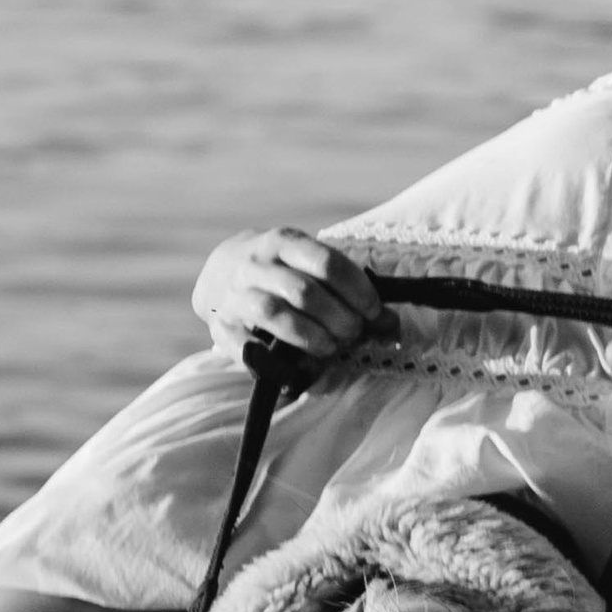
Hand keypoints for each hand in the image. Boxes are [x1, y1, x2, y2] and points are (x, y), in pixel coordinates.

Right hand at [192, 227, 387, 374]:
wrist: (220, 272)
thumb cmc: (282, 272)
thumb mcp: (311, 268)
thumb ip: (350, 292)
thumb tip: (391, 324)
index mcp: (283, 242)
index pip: (326, 262)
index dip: (357, 290)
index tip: (373, 311)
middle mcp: (256, 264)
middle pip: (303, 292)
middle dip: (338, 318)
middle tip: (354, 333)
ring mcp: (235, 294)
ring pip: (275, 314)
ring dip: (311, 337)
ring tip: (331, 348)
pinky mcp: (221, 325)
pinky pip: (246, 347)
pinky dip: (273, 362)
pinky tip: (294, 369)